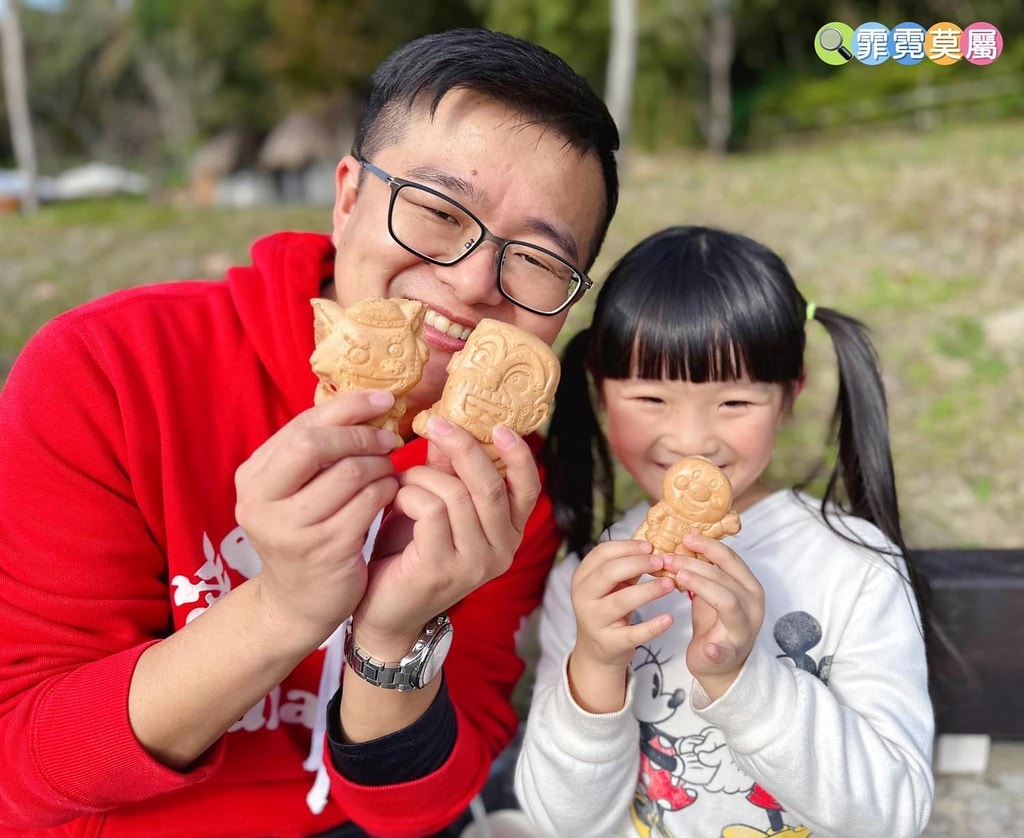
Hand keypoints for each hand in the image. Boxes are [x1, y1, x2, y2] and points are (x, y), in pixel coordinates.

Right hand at [234, 390, 399, 643]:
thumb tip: (365, 401)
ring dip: (380, 465)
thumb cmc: (306, 533)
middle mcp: (261, 503)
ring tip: (388, 470)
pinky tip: (390, 493)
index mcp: (252, 478)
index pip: (301, 426)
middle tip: (389, 439)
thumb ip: (316, 450)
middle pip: (315, 445)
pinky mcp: (325, 550)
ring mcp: (291, 529)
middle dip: (361, 435)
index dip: (346, 407)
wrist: (300, 602)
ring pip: (349, 473)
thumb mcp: (296, 491)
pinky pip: (368, 503)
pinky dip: (386, 490)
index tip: (383, 399)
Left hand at [352, 419, 539, 656]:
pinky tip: (395, 501)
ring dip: (422, 476)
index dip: (518, 456)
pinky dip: (409, 495)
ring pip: (457, 495)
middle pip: (490, 486)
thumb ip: (445, 471)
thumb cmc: (408, 552)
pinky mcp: (442, 569)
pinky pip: (431, 511)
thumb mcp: (434, 505)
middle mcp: (502, 550)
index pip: (528, 489)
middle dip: (462, 447)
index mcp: (507, 532)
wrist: (384, 611)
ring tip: (401, 480)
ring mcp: (475, 564)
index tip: (499, 427)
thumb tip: (447, 425)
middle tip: (436, 423)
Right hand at [567, 540, 678, 712]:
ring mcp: (594, 621)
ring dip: (649, 590)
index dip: (627, 547)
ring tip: (670, 584)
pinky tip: (669, 618)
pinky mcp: (610, 642)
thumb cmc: (608, 609)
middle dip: (637, 564)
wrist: (597, 651)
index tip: (650, 546)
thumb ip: (625, 567)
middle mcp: (583, 597)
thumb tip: (653, 547)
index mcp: (582, 577)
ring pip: (622, 601)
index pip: (601, 553)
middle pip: (609, 573)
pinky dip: (653, 626)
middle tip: (662, 562)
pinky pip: (634, 634)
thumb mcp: (610, 585)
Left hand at [675, 532, 764, 700]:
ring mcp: (744, 630)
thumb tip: (681, 543)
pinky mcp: (730, 654)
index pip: (731, 559)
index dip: (708, 546)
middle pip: (725, 577)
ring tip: (678, 578)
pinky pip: (726, 651)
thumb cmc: (715, 621)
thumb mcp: (712, 591)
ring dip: (702, 587)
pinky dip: (717, 649)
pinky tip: (708, 647)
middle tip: (668, 558)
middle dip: (695, 564)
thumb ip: (704, 571)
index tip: (685, 538)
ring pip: (728, 602)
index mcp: (748, 586)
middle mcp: (752, 605)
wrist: (720, 664)